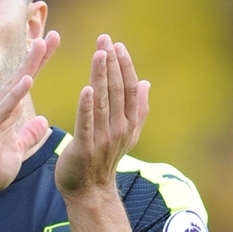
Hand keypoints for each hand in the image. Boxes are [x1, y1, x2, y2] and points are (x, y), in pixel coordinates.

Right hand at [0, 30, 60, 199]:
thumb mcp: (16, 149)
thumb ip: (28, 134)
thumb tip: (44, 122)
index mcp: (7, 109)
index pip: (27, 80)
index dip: (40, 62)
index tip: (54, 42)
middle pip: (22, 75)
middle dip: (38, 55)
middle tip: (54, 35)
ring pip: (14, 85)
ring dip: (28, 65)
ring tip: (41, 45)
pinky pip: (4, 107)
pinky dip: (16, 94)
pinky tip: (27, 80)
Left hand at [55, 34, 149, 198]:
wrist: (90, 192)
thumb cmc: (104, 161)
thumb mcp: (127, 134)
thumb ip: (138, 109)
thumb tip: (147, 83)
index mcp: (129, 123)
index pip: (129, 88)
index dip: (124, 66)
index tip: (117, 45)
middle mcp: (119, 128)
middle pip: (117, 90)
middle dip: (112, 63)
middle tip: (105, 39)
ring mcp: (103, 138)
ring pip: (103, 101)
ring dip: (101, 76)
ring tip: (99, 53)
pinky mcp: (84, 147)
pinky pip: (86, 123)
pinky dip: (87, 106)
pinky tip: (87, 88)